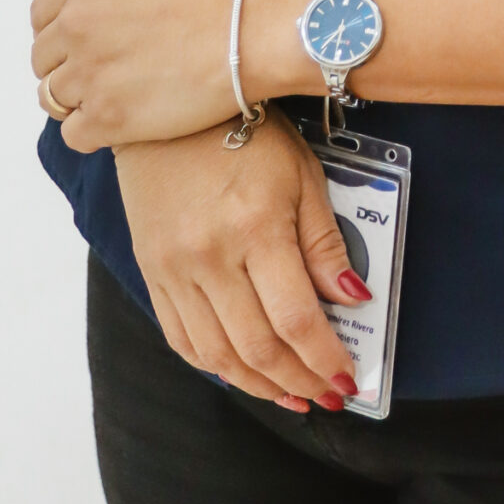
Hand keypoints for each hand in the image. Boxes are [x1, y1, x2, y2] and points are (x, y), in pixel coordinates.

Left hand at [32, 0, 244, 149]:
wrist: (250, 27)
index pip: (40, 15)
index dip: (60, 30)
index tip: (85, 40)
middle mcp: (74, 26)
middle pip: (42, 59)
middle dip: (65, 65)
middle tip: (102, 71)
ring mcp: (88, 74)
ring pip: (51, 98)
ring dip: (76, 99)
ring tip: (112, 97)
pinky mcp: (108, 117)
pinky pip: (73, 135)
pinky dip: (90, 132)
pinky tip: (118, 123)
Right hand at [115, 119, 369, 410]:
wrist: (168, 108)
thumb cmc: (246, 133)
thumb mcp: (302, 175)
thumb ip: (325, 242)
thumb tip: (353, 299)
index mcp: (256, 228)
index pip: (296, 318)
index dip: (324, 358)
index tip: (346, 378)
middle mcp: (210, 257)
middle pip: (258, 347)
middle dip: (299, 381)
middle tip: (326, 395)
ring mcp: (174, 269)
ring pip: (217, 354)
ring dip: (259, 385)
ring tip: (291, 395)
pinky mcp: (150, 272)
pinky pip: (180, 338)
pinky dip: (214, 365)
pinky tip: (241, 372)